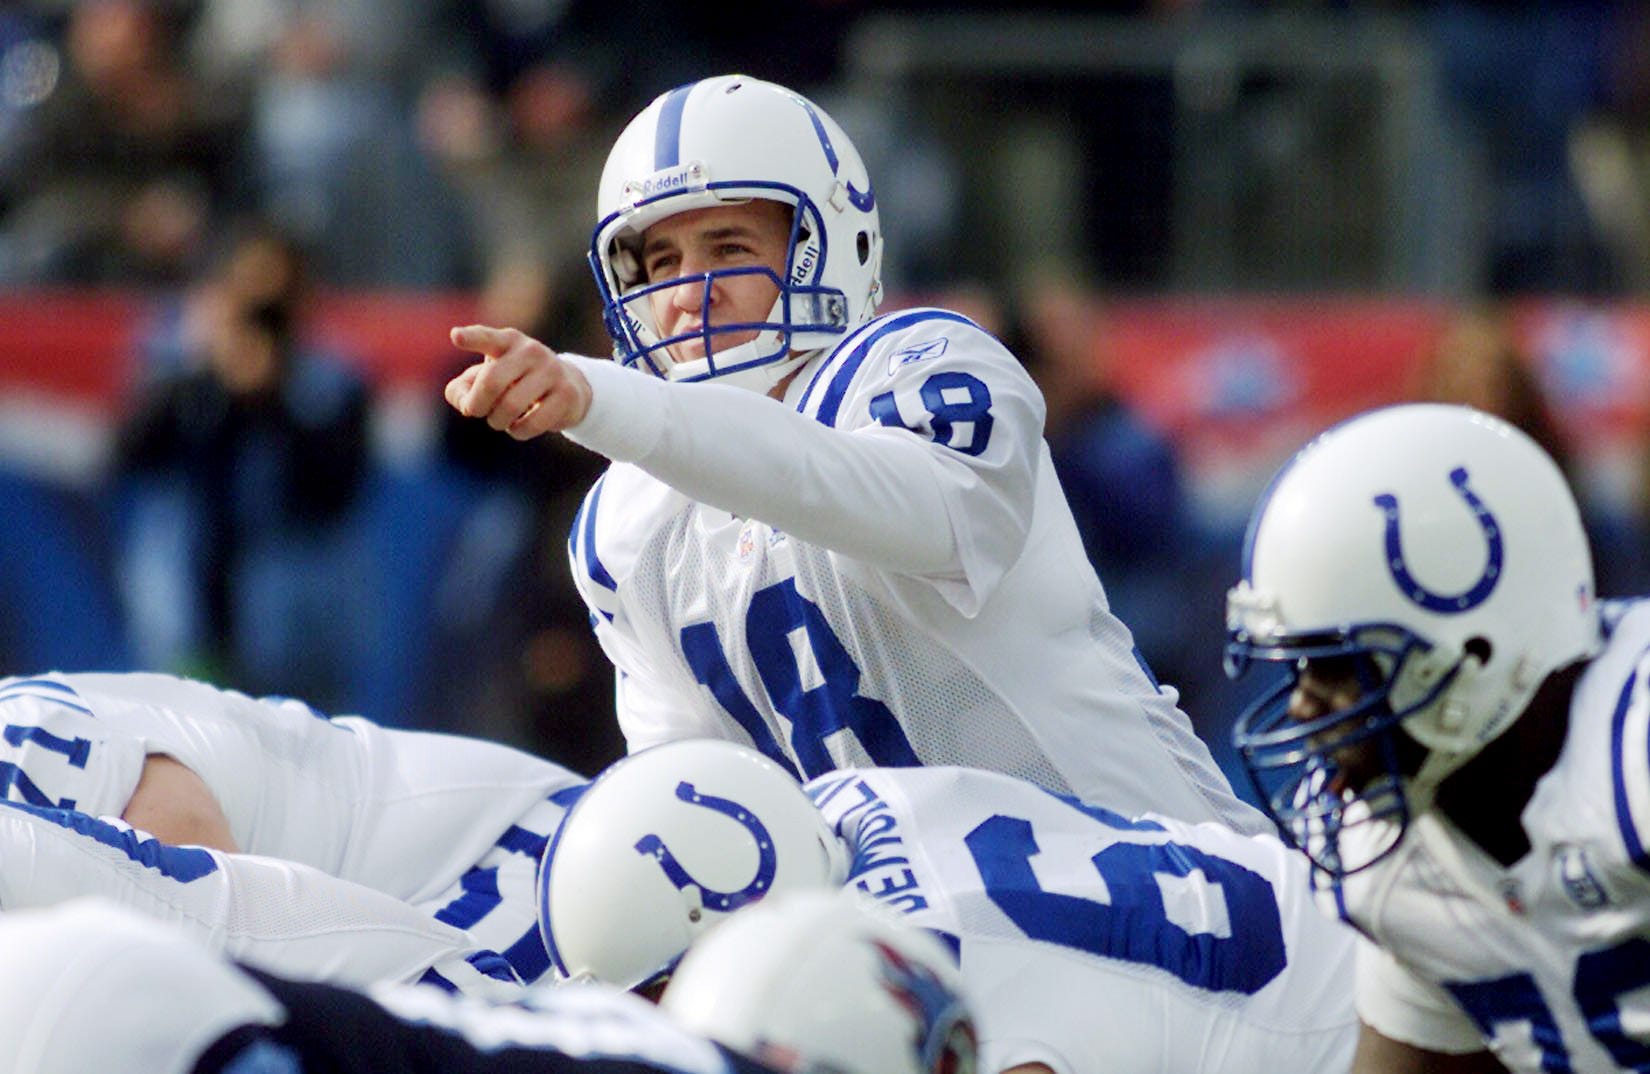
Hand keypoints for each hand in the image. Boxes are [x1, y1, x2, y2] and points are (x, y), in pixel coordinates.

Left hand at [445, 324, 592, 438]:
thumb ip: (462, 389)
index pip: (487, 338)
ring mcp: (551, 371)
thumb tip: (464, 404)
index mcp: (507, 341)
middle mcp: (530, 351)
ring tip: (500, 420)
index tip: (456, 337)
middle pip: (491, 382)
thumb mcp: (487, 378)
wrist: (570, 387)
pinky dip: (518, 431)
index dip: (471, 338)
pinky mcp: (566, 394)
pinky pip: (532, 423)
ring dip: (497, 421)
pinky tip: (519, 426)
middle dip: (476, 405)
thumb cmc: (516, 381)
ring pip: (511, 406)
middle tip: (475, 412)